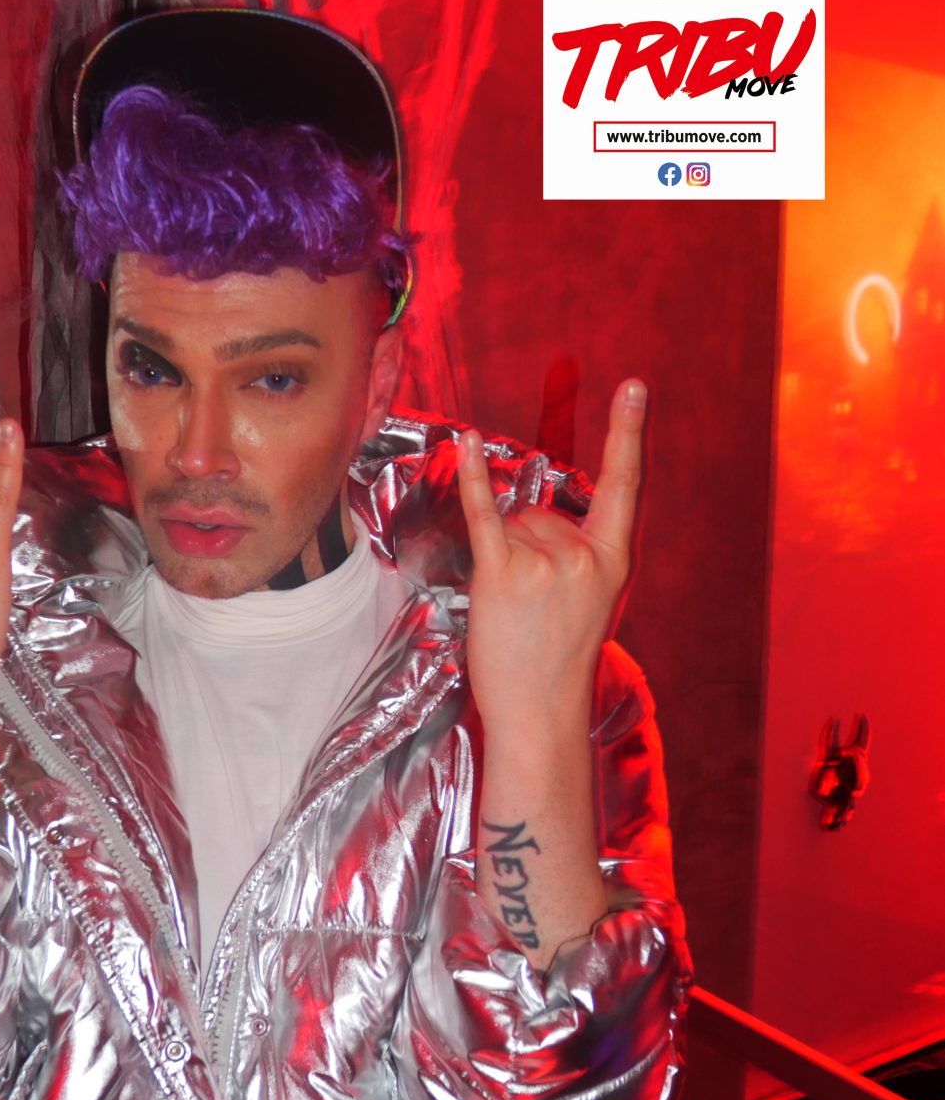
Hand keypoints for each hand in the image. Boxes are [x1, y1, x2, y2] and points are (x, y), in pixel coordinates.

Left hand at [457, 379, 644, 732]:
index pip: (625, 485)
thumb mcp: (593, 602)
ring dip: (503, 555)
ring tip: (513, 609)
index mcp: (615, 561)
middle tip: (531, 605)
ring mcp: (546, 563)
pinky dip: (475, 480)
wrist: (539, 714)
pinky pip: (485, 515)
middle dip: (527, 544)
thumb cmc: (558, 663)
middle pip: (543, 510)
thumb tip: (532, 513)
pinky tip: (466, 443)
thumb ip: (578, 555)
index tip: (634, 386)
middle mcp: (584, 555)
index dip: (629, 432)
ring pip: (513, 523)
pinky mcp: (504, 574)